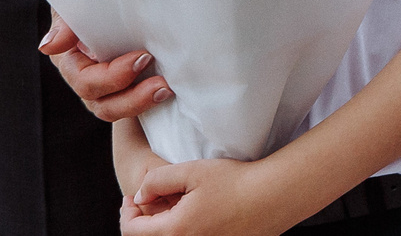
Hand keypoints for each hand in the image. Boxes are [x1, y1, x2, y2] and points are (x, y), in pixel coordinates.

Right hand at [44, 12, 170, 120]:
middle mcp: (87, 78)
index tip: (141, 58)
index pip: (84, 80)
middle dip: (131, 97)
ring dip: (141, 103)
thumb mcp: (77, 1)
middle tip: (160, 84)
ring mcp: (107, 88)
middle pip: (101, 103)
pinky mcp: (129, 88)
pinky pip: (134, 105)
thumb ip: (65, 22)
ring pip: (117, 110)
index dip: (111, 76)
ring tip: (165, 90)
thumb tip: (48, 46)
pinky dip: (148, 103)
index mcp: (71, 59)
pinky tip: (169, 93)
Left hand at [122, 155, 291, 235]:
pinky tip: (189, 215)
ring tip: (169, 207)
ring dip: (161, 228)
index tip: (131, 198)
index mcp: (175, 231)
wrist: (275, 195)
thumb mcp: (192, 171)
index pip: (132, 231)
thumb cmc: (236, 181)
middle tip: (147, 202)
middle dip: (141, 222)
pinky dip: (180, 232)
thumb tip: (140, 196)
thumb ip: (156, 180)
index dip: (126, 213)